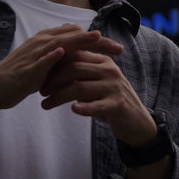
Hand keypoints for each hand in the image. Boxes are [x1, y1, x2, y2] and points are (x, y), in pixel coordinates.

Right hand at [0, 26, 122, 134]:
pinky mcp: (27, 68)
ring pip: (60, 42)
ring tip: (98, 38)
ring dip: (79, 40)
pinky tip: (64, 52)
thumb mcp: (43, 64)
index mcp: (46, 40)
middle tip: (119, 48)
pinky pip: (40, 59)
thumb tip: (76, 53)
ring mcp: (33, 54)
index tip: (116, 47)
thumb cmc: (19, 78)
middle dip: (98, 40)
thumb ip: (58, 57)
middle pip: (74, 35)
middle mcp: (41, 42)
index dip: (97, 39)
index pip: (77, 33)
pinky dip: (52, 54)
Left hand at [39, 49, 157, 146]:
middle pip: (74, 69)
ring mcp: (114, 87)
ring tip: (45, 105)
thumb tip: (54, 68)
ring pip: (80, 87)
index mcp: (103, 61)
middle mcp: (109, 70)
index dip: (55, 66)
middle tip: (41, 91)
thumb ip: (82, 74)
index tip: (42, 77)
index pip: (75, 56)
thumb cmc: (111, 101)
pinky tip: (73, 110)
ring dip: (59, 97)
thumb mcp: (98, 83)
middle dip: (53, 80)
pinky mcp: (118, 105)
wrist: (137, 122)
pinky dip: (84, 107)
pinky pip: (97, 105)